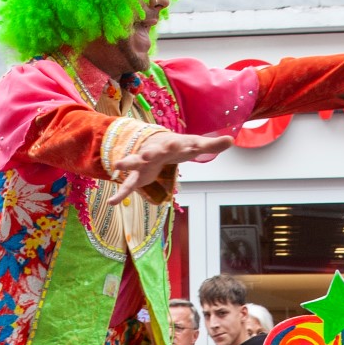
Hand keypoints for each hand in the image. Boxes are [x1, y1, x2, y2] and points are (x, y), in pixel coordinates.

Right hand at [109, 130, 232, 203]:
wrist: (156, 144)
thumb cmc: (179, 146)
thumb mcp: (195, 145)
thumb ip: (212, 145)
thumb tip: (231, 141)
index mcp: (171, 144)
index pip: (177, 144)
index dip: (179, 145)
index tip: (181, 144)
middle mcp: (155, 151)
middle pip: (152, 151)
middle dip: (149, 153)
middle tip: (146, 154)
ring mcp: (143, 163)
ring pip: (134, 163)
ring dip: (127, 163)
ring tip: (118, 165)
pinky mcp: (137, 175)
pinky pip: (128, 185)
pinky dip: (120, 194)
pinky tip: (112, 203)